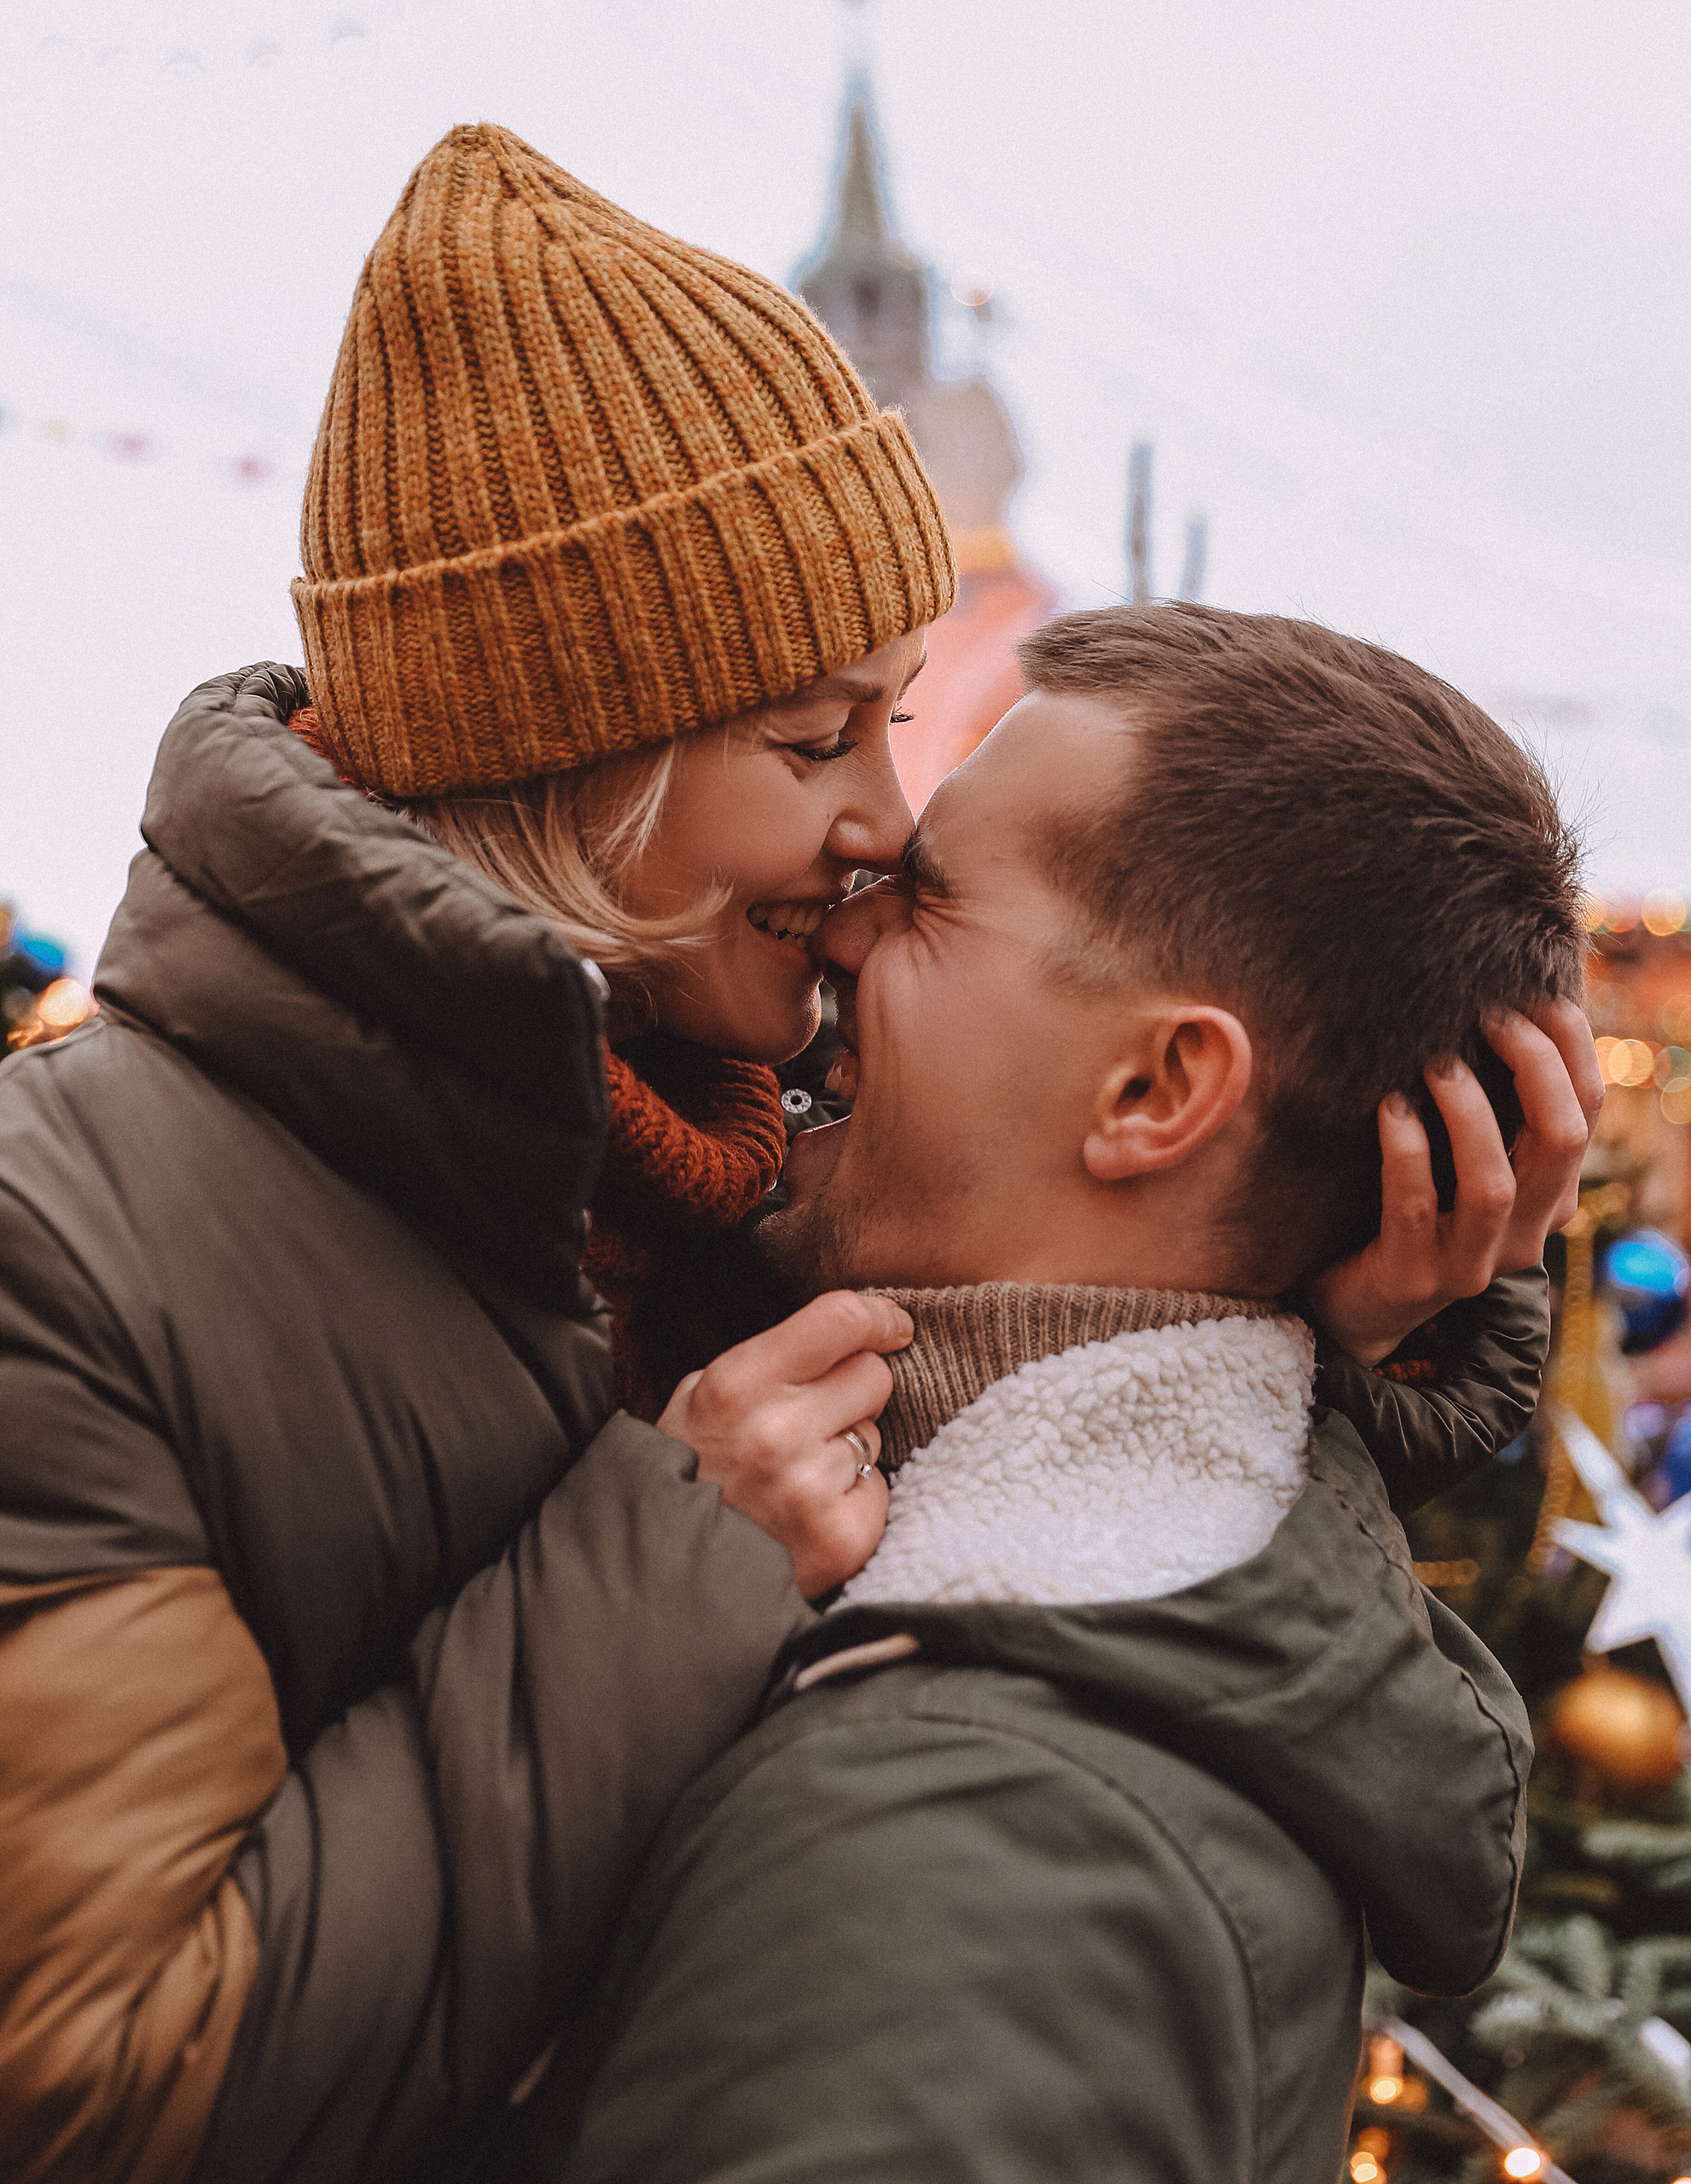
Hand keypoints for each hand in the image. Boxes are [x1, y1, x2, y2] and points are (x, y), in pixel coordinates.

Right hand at [658, 1291, 912, 1598]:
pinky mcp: (844, 1536)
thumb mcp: (697, 1396)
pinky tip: (810, 1511)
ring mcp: (813, 1488)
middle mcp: (777, 1431)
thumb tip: (855, 1331)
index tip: (892, 1325)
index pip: (839, 1319)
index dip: (877, 1317)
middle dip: (853, 1389)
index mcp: (737, 1384)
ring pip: (872, 1434)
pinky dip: (852, 1496)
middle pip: (873, 1374)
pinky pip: (879, 1487)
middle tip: (814, 1418)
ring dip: (847, 1447)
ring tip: (796, 1474)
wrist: (669, 1576)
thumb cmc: (689, 1471)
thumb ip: (770, 1358)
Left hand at [1308, 999, 1602, 1365]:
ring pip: (1494, 1185)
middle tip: (1486, 1017)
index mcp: (1549, 1194)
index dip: (1569, 1044)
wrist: (1355, 1298)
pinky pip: (1414, 1209)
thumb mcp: (1461, 1151)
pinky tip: (1389, 1108)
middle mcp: (1526, 1233)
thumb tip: (1495, 997)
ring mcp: (1471, 1262)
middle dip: (1532, 1066)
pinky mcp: (1412, 1277)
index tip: (1531, 991)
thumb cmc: (1411, 1201)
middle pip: (1562, 1140)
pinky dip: (1405, 1151)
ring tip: (1435, 1063)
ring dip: (1468, 1113)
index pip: (1586, 1110)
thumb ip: (1488, 1098)